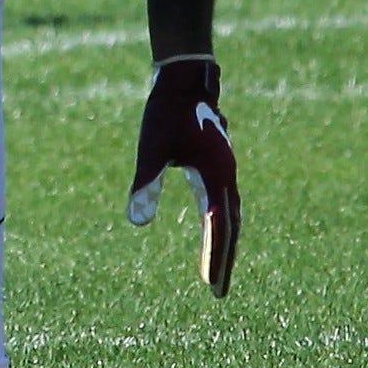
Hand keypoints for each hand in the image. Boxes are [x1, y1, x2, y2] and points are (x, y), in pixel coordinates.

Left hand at [126, 55, 238, 293]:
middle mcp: (226, 176)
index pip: (218, 229)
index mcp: (216, 177)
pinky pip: (225, 201)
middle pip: (230, 227)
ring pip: (231, 214)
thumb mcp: (151, 149)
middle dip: (224, 260)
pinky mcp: (219, 162)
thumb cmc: (167, 110)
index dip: (216, 260)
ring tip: (220, 268)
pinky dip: (224, 222)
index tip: (213, 288)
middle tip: (219, 291)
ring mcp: (225, 169)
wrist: (186, 76)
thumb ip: (146, 185)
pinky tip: (214, 228)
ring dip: (226, 242)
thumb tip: (136, 223)